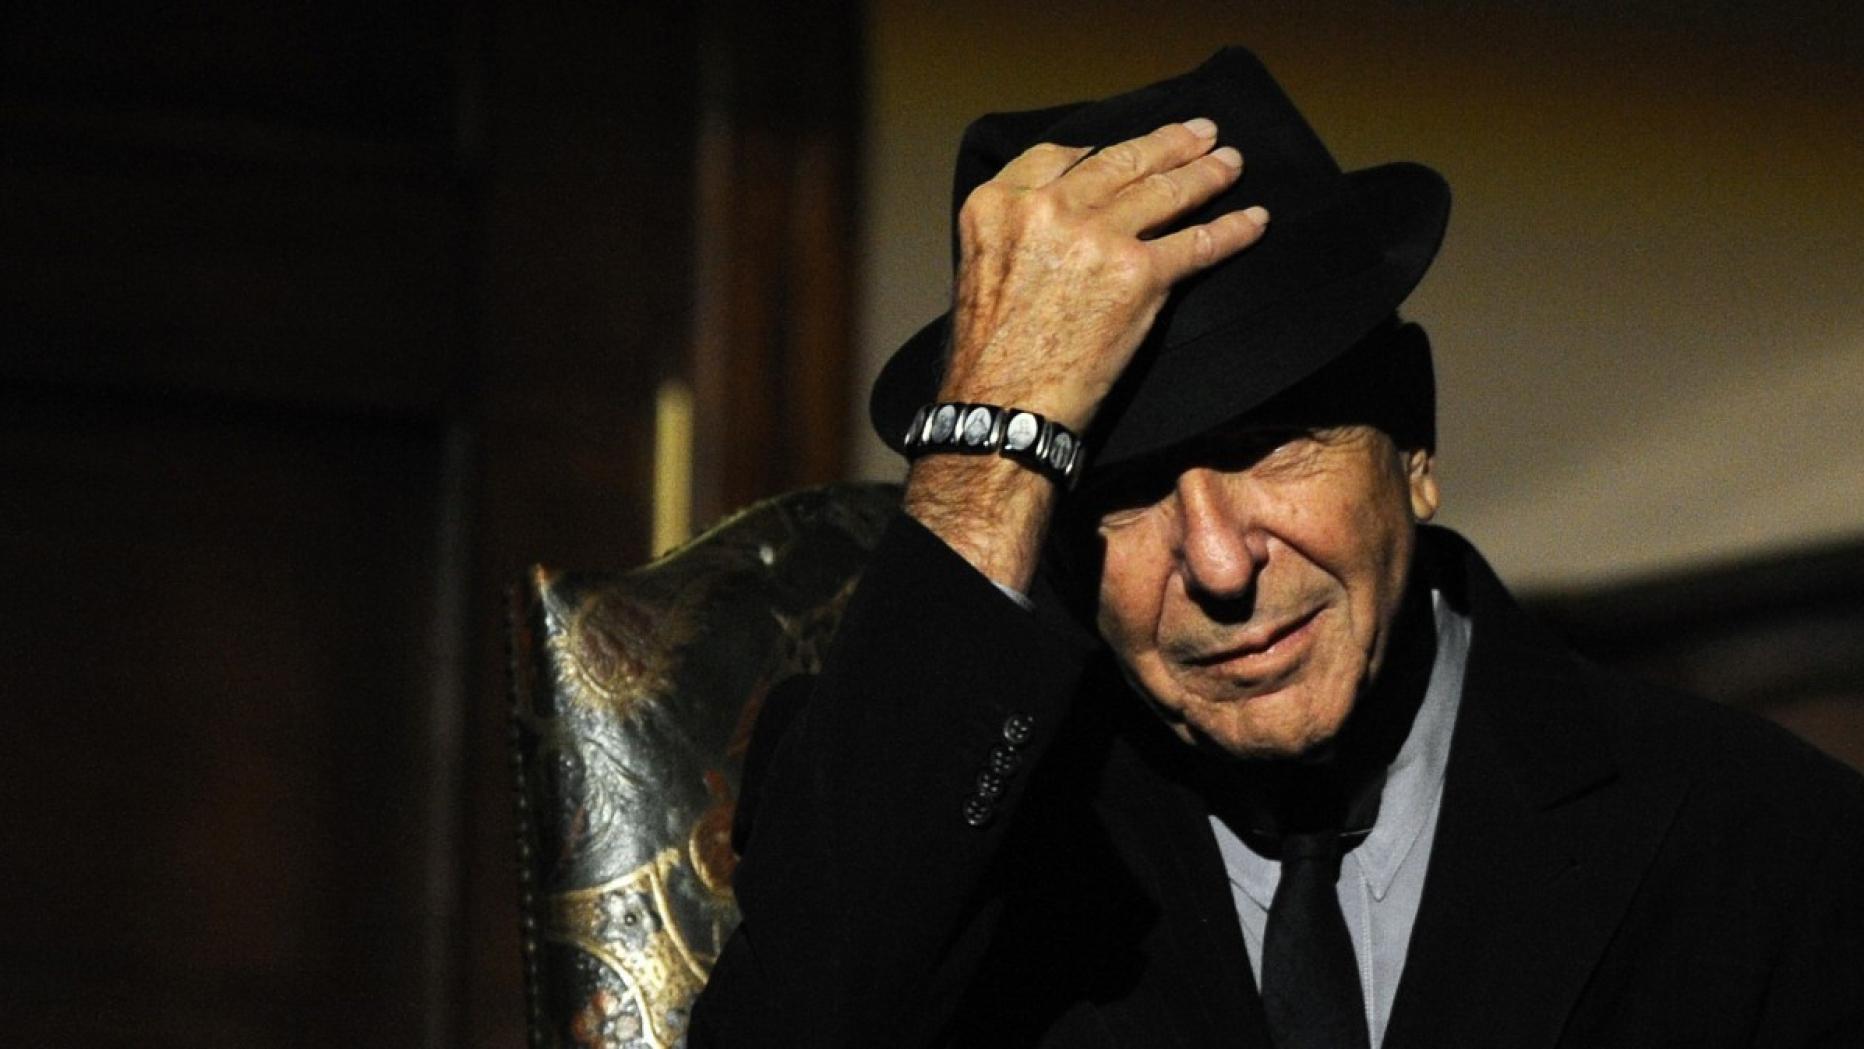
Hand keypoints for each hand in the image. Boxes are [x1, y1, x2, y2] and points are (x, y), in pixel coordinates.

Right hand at [906, 119, 1266, 592]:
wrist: (1004, 409)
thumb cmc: (989, 356)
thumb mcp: (978, 267)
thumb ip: (1017, 229)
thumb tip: (1062, 217)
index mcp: (1000, 203)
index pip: (1060, 154)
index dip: (1101, 146)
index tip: (1126, 147)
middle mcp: (1049, 208)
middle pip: (1121, 161)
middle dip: (1169, 145)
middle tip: (1202, 133)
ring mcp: (1096, 236)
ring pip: (1164, 192)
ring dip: (1206, 174)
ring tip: (1230, 163)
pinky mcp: (1137, 274)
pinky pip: (1197, 242)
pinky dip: (1232, 229)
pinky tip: (1254, 219)